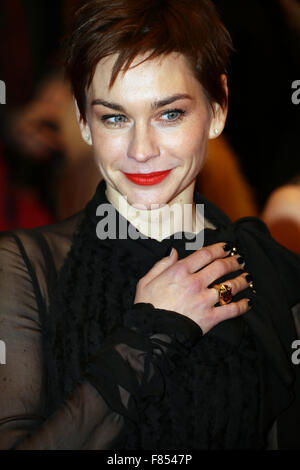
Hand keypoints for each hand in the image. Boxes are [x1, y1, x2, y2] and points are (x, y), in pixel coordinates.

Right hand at [134, 242, 251, 334]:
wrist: (151, 334)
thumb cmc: (147, 308)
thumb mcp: (146, 281)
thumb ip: (162, 264)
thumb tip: (172, 251)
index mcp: (179, 272)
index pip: (205, 254)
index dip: (219, 248)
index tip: (227, 247)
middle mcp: (195, 283)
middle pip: (221, 267)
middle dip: (233, 261)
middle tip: (240, 259)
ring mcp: (204, 300)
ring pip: (230, 286)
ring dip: (241, 280)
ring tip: (247, 277)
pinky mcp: (210, 317)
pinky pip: (232, 310)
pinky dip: (243, 306)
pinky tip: (248, 302)